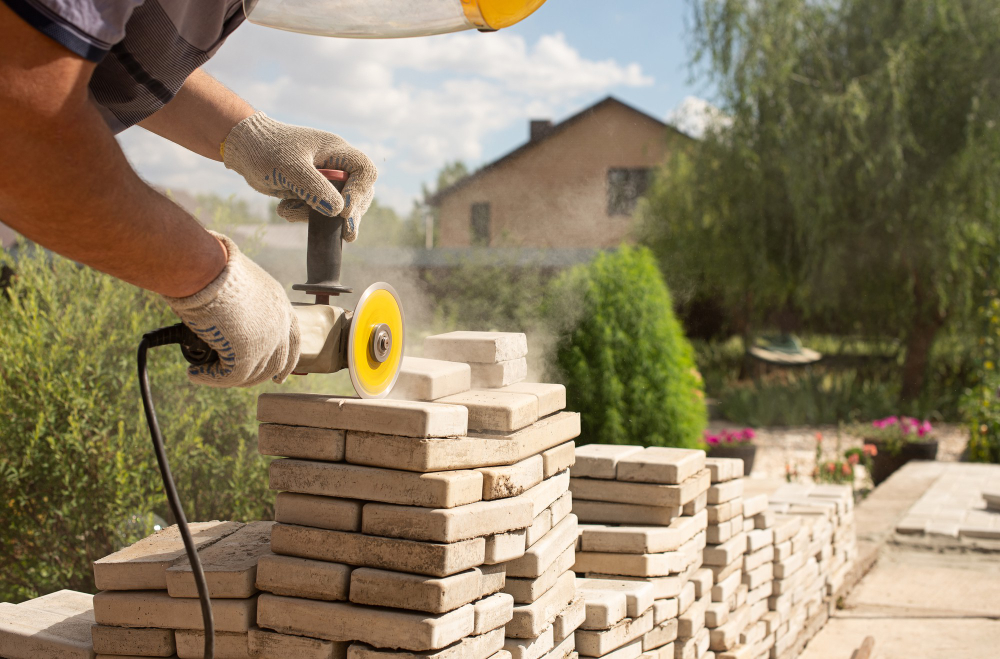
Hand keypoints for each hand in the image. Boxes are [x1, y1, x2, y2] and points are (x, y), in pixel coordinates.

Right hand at [163, 232, 299, 386]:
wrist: (207, 268)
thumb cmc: (213, 266)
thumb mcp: (236, 281)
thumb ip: (238, 299)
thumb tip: (219, 307)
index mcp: (280, 303)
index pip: (292, 339)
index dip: (287, 359)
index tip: (280, 375)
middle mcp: (279, 324)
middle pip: (277, 361)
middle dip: (260, 376)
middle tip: (240, 381)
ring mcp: (266, 341)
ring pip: (252, 373)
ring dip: (228, 377)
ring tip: (204, 373)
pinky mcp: (246, 355)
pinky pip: (229, 377)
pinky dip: (210, 378)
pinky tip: (196, 374)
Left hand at [221, 112, 376, 241]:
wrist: (244, 149)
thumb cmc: (266, 149)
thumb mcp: (290, 168)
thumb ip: (315, 189)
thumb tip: (339, 212)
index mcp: (336, 151)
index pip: (365, 171)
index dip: (359, 192)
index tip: (343, 210)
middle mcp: (336, 165)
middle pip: (360, 193)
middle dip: (348, 214)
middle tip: (343, 233)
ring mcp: (326, 180)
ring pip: (341, 206)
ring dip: (320, 217)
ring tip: (290, 211)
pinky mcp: (312, 192)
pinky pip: (320, 211)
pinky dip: (304, 215)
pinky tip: (285, 208)